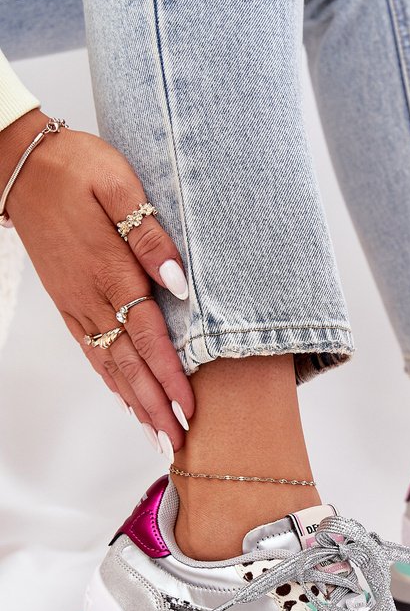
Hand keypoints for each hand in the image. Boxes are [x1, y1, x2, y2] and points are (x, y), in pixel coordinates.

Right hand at [0, 109, 193, 453]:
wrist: (20, 163)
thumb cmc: (77, 168)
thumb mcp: (120, 187)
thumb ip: (150, 236)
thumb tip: (178, 283)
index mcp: (110, 271)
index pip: (147, 337)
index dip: (169, 377)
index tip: (188, 411)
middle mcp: (91, 297)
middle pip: (129, 364)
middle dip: (155, 408)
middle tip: (177, 447)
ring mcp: (75, 303)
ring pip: (110, 365)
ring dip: (136, 404)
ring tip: (157, 438)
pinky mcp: (66, 301)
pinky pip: (91, 351)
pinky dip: (111, 381)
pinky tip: (126, 399)